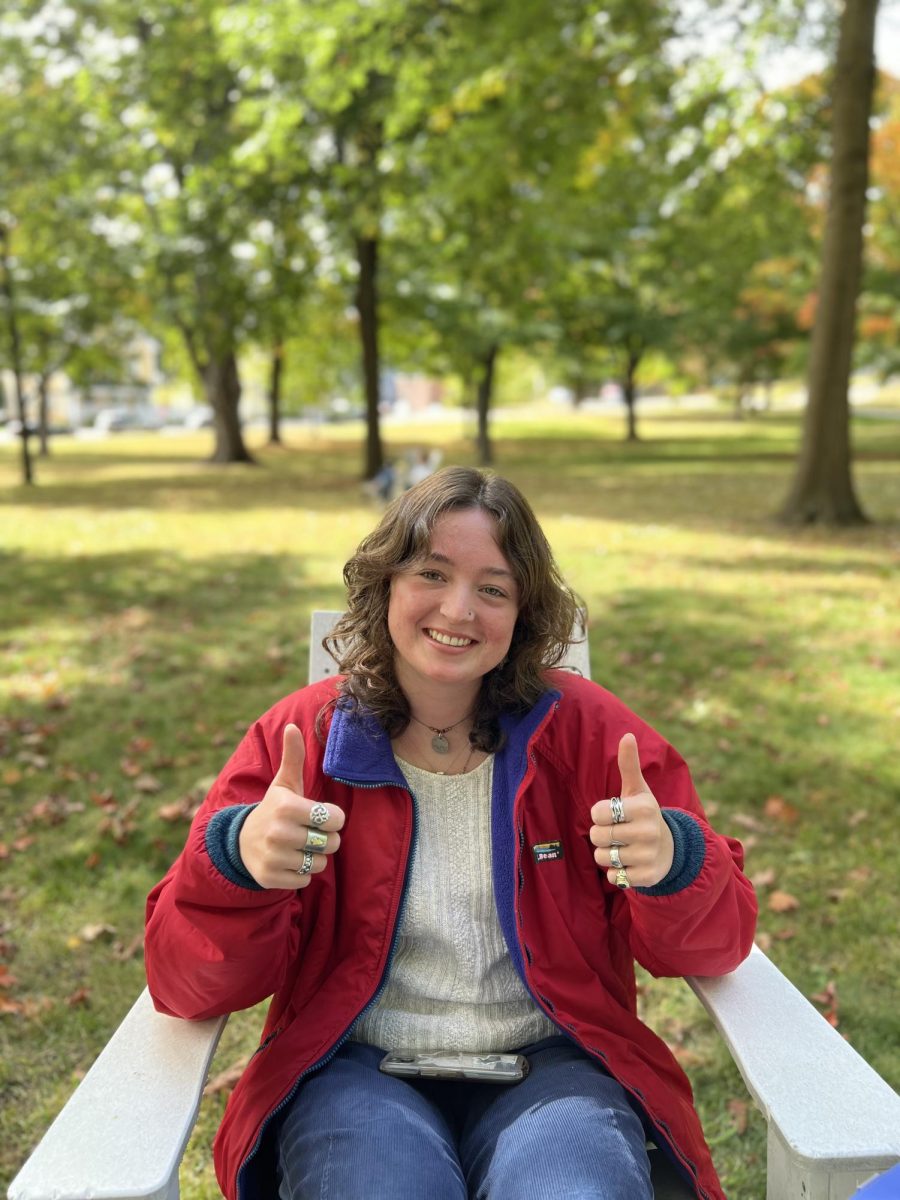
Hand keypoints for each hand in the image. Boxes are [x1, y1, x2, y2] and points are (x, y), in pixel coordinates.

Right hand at [238, 724, 343, 889]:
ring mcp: (273, 856)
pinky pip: (306, 879)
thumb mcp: (284, 784)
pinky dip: (302, 873)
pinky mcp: (270, 877)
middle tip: (309, 832)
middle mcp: (278, 832)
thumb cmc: (274, 809)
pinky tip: (288, 861)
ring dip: (314, 856)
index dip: (333, 818)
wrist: (241, 842)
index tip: (319, 815)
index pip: (335, 818)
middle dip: (326, 839)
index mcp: (286, 806)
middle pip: (331, 842)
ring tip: (298, 846)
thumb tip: (292, 726)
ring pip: (320, 863)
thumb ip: (294, 757)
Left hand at [589, 733, 673, 888]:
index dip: (599, 814)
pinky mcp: (647, 877)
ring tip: (624, 847)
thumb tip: (627, 735)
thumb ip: (629, 764)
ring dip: (607, 854)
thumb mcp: (637, 790)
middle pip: (597, 836)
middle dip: (601, 835)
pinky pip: (613, 877)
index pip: (597, 813)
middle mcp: (648, 832)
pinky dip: (616, 872)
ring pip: (602, 857)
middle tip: (618, 832)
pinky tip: (630, 863)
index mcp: (644, 808)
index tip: (614, 814)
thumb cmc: (644, 814)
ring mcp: (649, 856)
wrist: (670, 849)